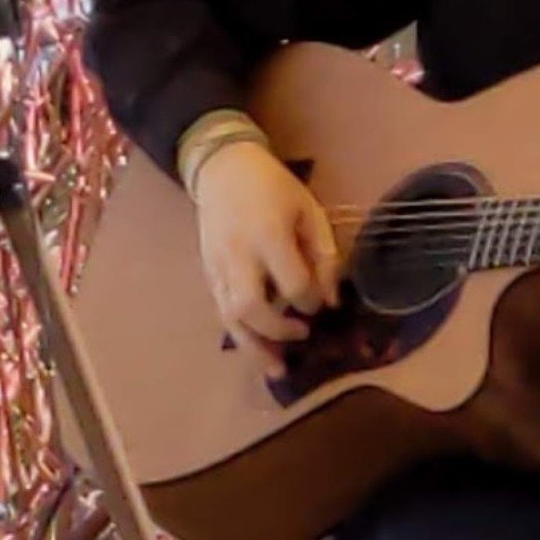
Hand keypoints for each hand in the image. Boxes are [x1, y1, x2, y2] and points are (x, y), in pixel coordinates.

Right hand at [190, 140, 339, 372]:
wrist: (222, 168)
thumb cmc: (274, 188)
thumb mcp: (309, 211)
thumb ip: (323, 255)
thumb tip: (332, 301)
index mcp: (268, 235)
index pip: (292, 285)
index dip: (312, 302)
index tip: (323, 304)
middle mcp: (238, 256)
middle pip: (250, 309)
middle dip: (278, 332)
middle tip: (303, 336)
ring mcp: (217, 267)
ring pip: (230, 318)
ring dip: (254, 348)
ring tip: (278, 371)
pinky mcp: (207, 273)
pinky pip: (221, 311)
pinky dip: (241, 335)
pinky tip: (259, 350)